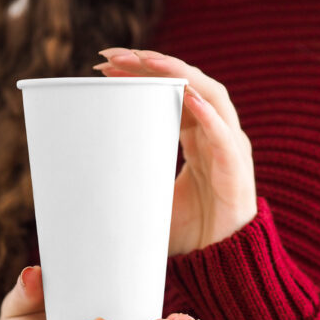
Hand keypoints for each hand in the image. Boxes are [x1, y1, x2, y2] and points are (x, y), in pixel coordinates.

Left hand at [93, 48, 257, 255]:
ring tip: (145, 60)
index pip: (169, 91)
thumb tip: (82, 176)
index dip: (140, 74)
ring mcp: (228, 146)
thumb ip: (130, 177)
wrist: (221, 263)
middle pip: (186, 83)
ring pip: (209, 95)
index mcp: (196, 134)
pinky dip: (209, 114)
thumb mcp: (151, 194)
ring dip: (177, 74)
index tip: (103, 65)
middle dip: (150, 64)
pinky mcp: (237, 168)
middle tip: (110, 56)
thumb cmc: (189, 228)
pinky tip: (188, 96)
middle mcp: (215, 132)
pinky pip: (225, 135)